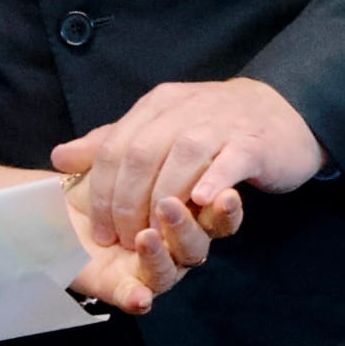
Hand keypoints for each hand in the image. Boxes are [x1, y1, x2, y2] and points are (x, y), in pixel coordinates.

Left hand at [50, 77, 324, 282]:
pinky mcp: (253, 143)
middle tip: (121, 239)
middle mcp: (185, 111)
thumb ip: (111, 144)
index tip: (96, 230)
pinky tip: (201, 201)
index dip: (101, 190)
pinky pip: (229, 160)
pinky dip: (214, 179)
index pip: (116, 146)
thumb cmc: (217, 126)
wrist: (284, 110)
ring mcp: (220, 125)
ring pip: (181, 157)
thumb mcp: (160, 127)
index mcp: (157, 106)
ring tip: (153, 232)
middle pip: (142, 153)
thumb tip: (59, 158)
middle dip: (126, 200)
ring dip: (163, 198)